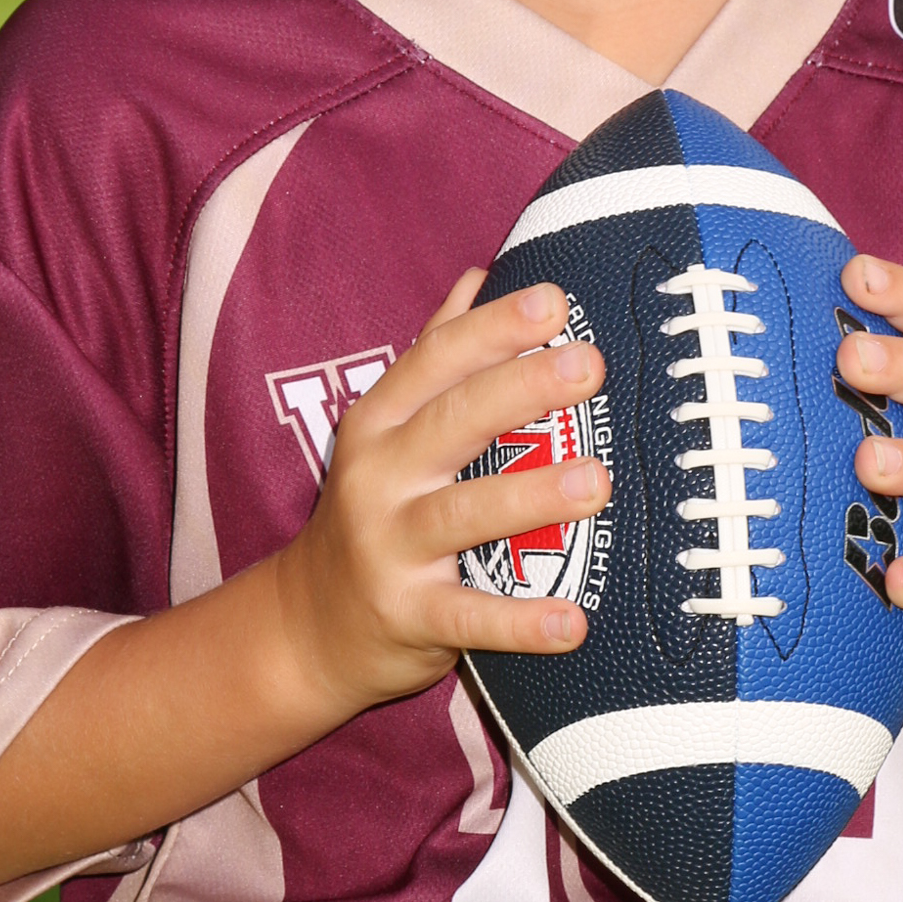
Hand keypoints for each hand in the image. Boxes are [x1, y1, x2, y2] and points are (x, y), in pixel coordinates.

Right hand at [271, 270, 610, 717]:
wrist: (306, 626)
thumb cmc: (372, 511)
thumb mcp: (385, 429)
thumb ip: (432, 353)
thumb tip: (478, 274)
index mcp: (379, 421)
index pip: (435, 360)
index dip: (493, 328)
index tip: (554, 302)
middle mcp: (379, 475)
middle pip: (453, 422)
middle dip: (521, 389)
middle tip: (588, 366)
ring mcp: (389, 546)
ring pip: (464, 514)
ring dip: (531, 496)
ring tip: (596, 481)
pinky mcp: (407, 615)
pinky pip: (470, 618)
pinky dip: (520, 623)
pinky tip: (572, 622)